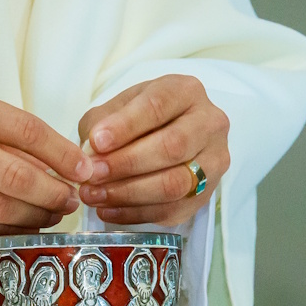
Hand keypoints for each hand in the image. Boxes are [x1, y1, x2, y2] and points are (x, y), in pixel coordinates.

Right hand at [0, 76, 91, 232]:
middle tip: (73, 198)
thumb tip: (49, 156)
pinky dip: (5, 225)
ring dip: (35, 215)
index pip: (26, 131)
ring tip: (53, 212)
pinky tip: (21, 222)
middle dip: (55, 192)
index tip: (85, 168)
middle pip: (17, 177)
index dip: (62, 154)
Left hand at [76, 75, 228, 225]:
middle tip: (92, 174)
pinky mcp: (208, 193)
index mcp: (186, 91)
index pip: (158, 106)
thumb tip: (91, 153)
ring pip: (175, 183)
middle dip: (126, 163)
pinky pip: (173, 210)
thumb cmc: (140, 119)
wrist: (168, 137)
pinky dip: (136, 214)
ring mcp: (214, 160)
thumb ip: (101, 123)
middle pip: (172, 146)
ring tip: (94, 195)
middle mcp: (209, 123)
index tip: (96, 142)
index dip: (125, 126)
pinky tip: (108, 210)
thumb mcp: (118, 108)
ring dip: (129, 193)